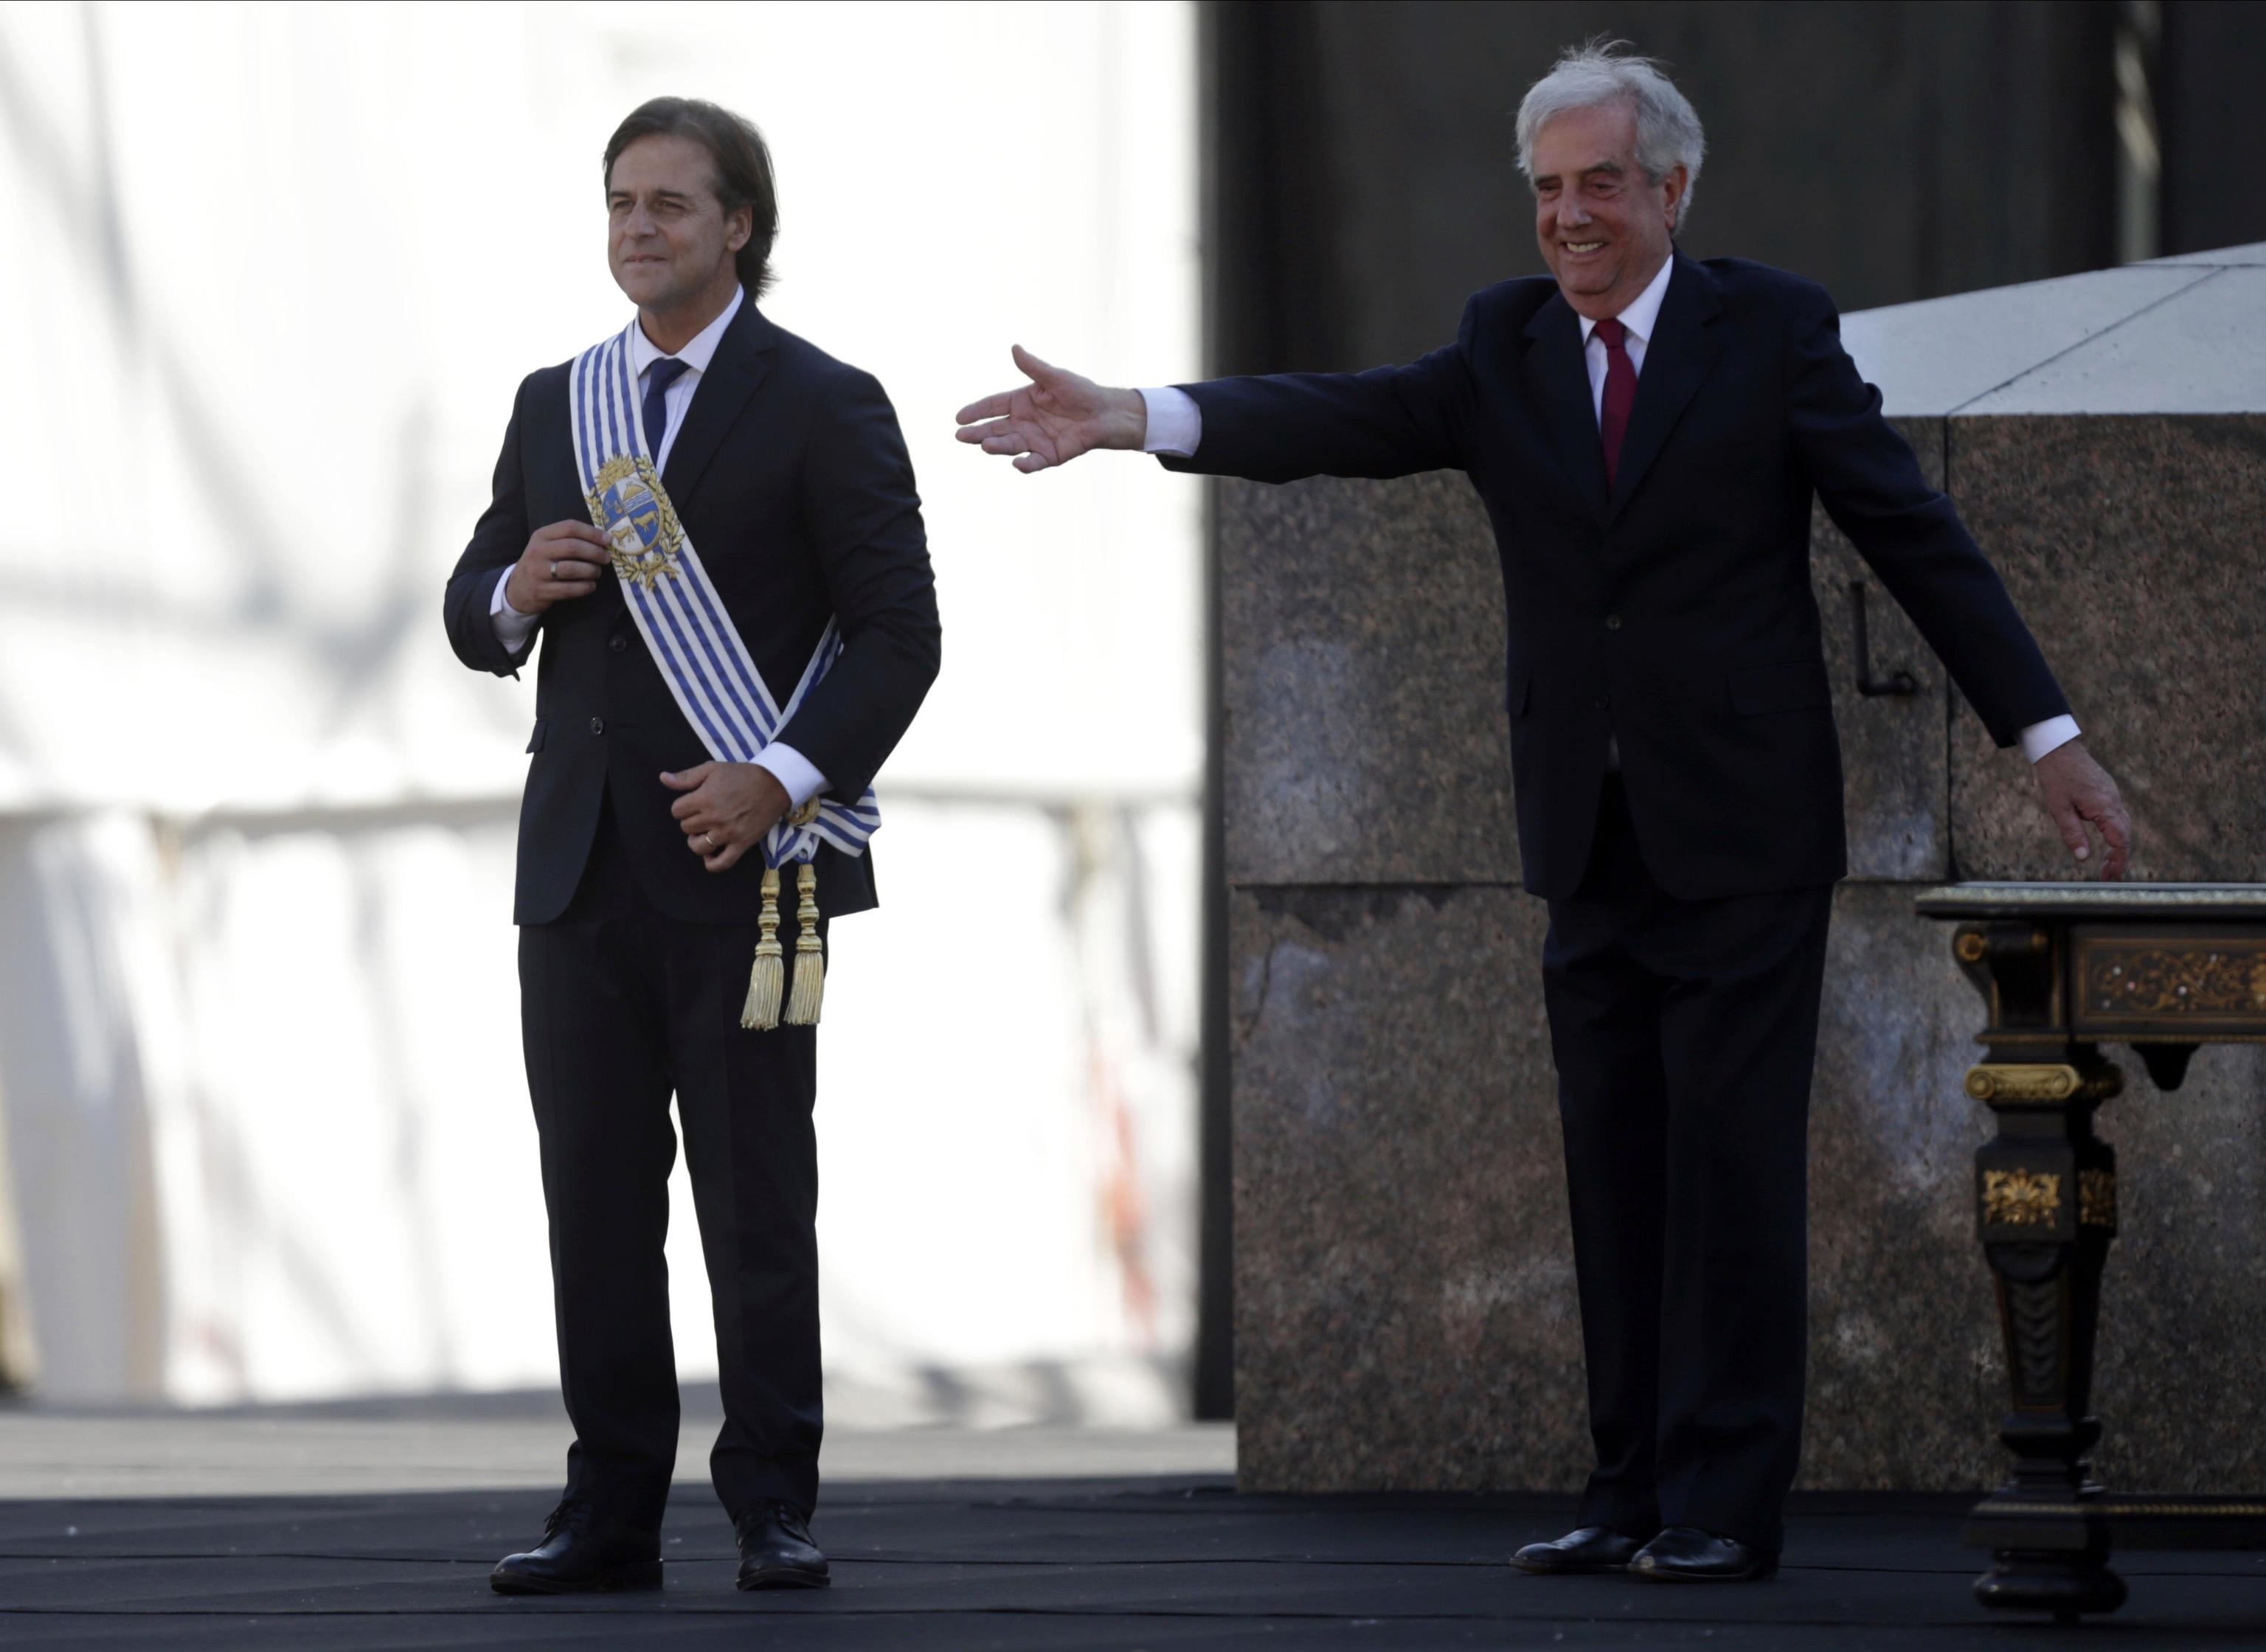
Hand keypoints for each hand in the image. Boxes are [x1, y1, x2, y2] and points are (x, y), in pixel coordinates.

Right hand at [504, 520, 611, 614]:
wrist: (518, 588)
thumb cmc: (541, 563)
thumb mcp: (547, 545)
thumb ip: (569, 539)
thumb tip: (603, 539)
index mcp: (542, 535)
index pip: (570, 527)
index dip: (592, 533)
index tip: (608, 541)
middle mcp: (538, 551)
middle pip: (573, 547)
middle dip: (595, 553)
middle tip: (606, 559)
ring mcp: (538, 572)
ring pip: (572, 569)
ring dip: (591, 571)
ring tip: (597, 572)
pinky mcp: (542, 591)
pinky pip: (569, 589)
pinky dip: (585, 587)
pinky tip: (591, 586)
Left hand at [661, 761, 789, 873]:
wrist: (774, 784)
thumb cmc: (742, 775)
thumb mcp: (712, 769)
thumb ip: (686, 777)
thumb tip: (663, 778)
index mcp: (704, 798)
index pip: (677, 811)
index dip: (683, 806)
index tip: (694, 802)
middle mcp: (713, 818)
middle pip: (686, 828)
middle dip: (691, 820)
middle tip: (704, 813)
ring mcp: (727, 833)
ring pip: (697, 846)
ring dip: (698, 840)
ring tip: (707, 831)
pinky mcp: (741, 844)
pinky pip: (721, 863)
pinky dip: (711, 863)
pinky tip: (710, 855)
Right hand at [954, 345, 1148, 472]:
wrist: (1106, 413)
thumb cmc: (1081, 392)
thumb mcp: (1055, 377)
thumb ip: (1034, 367)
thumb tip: (1015, 348)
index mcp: (1021, 402)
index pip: (993, 406)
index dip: (976, 411)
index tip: (959, 417)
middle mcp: (1024, 422)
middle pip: (996, 428)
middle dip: (978, 433)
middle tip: (960, 436)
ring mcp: (1035, 440)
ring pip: (1011, 445)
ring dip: (997, 446)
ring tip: (984, 445)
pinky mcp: (1050, 455)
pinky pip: (1035, 462)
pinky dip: (1026, 465)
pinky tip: (1017, 464)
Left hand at [2033, 739, 2131, 880]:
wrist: (2059, 749)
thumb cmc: (2056, 777)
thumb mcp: (2059, 808)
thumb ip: (2072, 833)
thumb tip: (2083, 858)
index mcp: (2104, 807)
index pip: (2120, 840)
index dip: (2118, 861)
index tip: (2111, 877)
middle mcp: (2114, 802)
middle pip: (2126, 835)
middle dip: (2120, 858)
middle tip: (2108, 876)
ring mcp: (2113, 796)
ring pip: (2124, 826)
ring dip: (2119, 846)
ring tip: (2107, 864)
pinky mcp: (2108, 792)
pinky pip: (2118, 816)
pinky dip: (2116, 833)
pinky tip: (2106, 842)